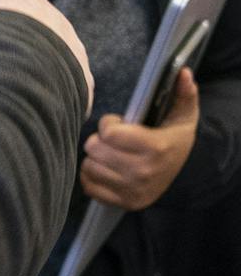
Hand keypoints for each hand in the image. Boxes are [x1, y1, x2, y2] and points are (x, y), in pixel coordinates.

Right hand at [0, 0, 94, 114]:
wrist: (11, 68)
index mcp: (28, 1)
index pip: (14, 11)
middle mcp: (57, 22)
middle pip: (37, 38)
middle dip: (18, 52)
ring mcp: (74, 51)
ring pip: (53, 64)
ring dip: (36, 76)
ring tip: (11, 93)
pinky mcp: (81, 81)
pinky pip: (64, 90)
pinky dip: (48, 98)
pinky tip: (29, 107)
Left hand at [81, 68, 199, 209]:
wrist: (186, 174)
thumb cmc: (175, 139)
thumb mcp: (183, 115)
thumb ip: (183, 93)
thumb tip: (183, 72)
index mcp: (155, 148)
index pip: (109, 132)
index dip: (109, 124)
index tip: (119, 124)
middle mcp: (143, 172)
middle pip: (94, 148)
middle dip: (100, 139)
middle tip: (113, 140)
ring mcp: (132, 190)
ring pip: (89, 166)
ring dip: (96, 158)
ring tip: (111, 154)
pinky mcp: (123, 203)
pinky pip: (89, 186)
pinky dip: (92, 175)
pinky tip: (106, 168)